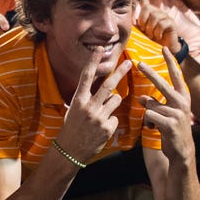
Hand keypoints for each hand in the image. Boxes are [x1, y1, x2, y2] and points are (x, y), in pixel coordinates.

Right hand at [56, 48, 127, 163]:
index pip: (86, 77)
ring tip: (102, 113)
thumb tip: (102, 87)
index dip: (94, 61)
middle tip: (129, 62)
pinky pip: (115, 118)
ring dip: (113, 102)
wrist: (70, 151)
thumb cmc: (71, 128)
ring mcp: (99, 118)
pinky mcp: (107, 128)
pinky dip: (111, 121)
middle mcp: (89, 107)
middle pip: (108, 85)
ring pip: (115, 100)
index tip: (100, 49)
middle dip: (120, 72)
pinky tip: (101, 129)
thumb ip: (86, 98)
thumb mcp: (73, 110)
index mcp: (78, 100)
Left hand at [135, 0, 182, 50]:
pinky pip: (162, 24)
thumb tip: (130, 20)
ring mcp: (165, 16)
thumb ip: (137, 25)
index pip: (145, 2)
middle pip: (147, 8)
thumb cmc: (152, 40)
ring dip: (150, 28)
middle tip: (144, 30)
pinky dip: (157, 32)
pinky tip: (158, 36)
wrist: (164, 48)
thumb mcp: (142, 32)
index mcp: (149, 13)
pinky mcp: (171, 23)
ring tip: (151, 36)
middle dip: (143, 20)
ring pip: (154, 17)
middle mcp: (157, 12)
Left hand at [137, 46, 194, 165]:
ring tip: (154, 124)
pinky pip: (150, 116)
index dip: (170, 61)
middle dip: (150, 73)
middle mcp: (182, 102)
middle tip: (139, 63)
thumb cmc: (172, 129)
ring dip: (149, 115)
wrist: (181, 150)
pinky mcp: (170, 123)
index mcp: (183, 96)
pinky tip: (154, 128)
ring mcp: (177, 113)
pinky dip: (148, 122)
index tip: (164, 48)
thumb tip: (141, 97)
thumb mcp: (166, 113)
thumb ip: (156, 103)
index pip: (176, 75)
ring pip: (151, 105)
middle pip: (162, 84)